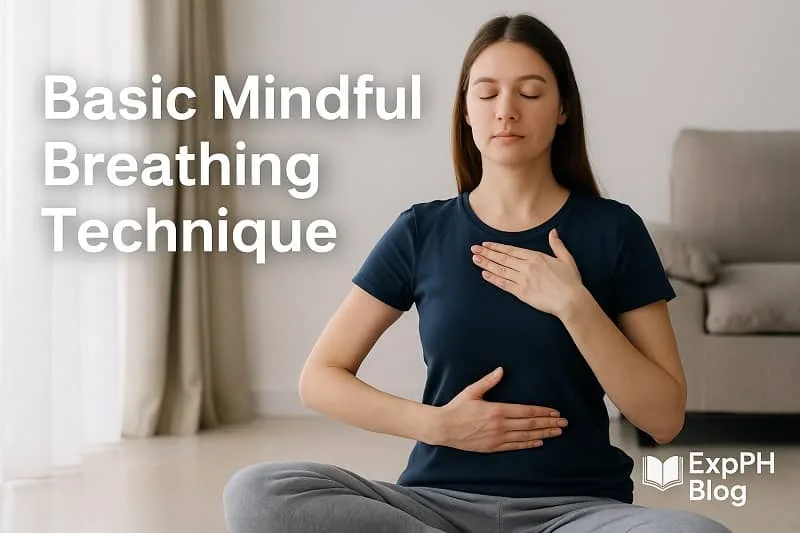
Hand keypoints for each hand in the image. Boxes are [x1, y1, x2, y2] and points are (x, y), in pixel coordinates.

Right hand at [433, 367, 567, 452]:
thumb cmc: (457, 408)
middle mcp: (500, 425)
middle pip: (530, 425)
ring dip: (543, 434)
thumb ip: (488, 381)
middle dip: (549, 423)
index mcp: (497, 410)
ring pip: (526, 436)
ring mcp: (497, 438)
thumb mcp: (472, 391)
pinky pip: (515, 446)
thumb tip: (501, 370)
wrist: (444, 428)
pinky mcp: (493, 447)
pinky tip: (539, 442)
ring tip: (557, 432)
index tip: (555, 412)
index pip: (526, 412)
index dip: (542, 412)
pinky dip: (529, 444)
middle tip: (564, 423)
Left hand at [471, 228, 585, 319]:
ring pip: (501, 270)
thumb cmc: (571, 282)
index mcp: (536, 257)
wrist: (571, 301)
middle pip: (503, 258)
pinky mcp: (522, 293)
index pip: (511, 250)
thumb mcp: (566, 259)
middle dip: (487, 253)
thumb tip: (553, 232)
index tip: (486, 244)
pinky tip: (484, 274)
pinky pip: (504, 284)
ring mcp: (523, 280)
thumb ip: (557, 245)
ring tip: (475, 259)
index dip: (497, 247)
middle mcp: (527, 267)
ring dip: (486, 264)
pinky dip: (493, 278)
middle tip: (474, 249)